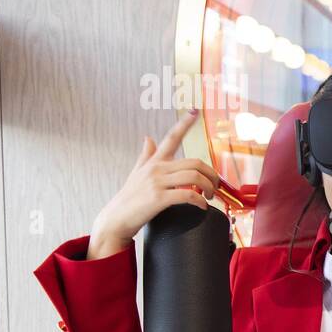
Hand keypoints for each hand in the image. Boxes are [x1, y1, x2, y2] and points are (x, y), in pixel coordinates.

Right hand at [89, 109, 218, 259]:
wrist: (115, 220)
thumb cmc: (129, 198)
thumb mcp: (136, 173)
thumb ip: (145, 155)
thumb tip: (147, 137)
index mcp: (154, 161)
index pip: (171, 138)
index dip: (184, 124)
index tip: (195, 111)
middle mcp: (156, 168)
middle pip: (194, 162)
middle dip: (211, 174)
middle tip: (215, 187)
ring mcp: (156, 182)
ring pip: (194, 176)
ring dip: (209, 187)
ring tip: (210, 197)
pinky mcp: (158, 198)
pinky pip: (188, 195)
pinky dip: (200, 201)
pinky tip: (202, 206)